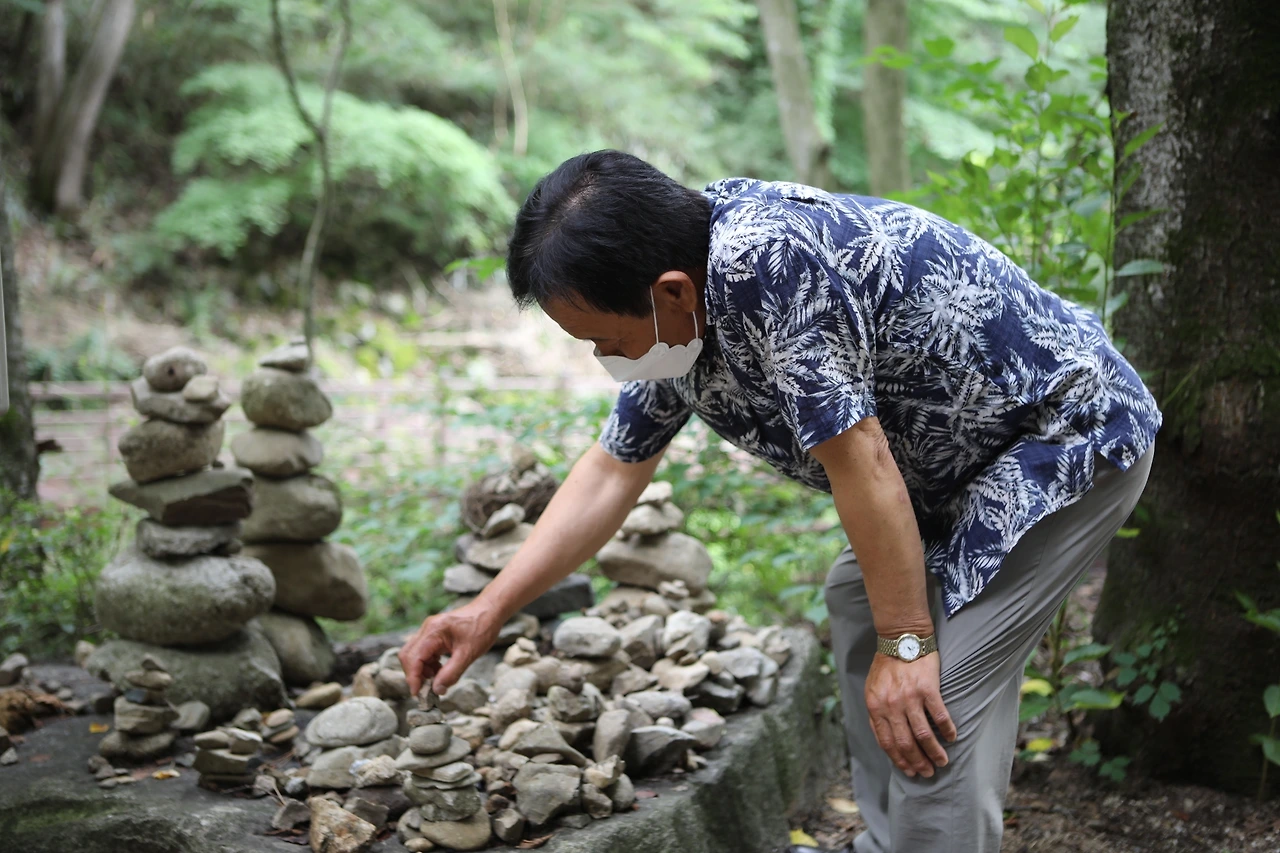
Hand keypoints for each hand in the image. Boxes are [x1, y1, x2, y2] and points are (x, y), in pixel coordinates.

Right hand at [399, 600, 503, 695]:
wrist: (490, 611)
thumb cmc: (482, 628)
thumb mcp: (468, 654)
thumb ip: (451, 673)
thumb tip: (437, 690)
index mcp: (433, 631)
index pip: (413, 658)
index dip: (413, 678)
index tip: (418, 694)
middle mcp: (427, 629)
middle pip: (408, 656)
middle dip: (415, 675)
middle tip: (427, 690)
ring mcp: (429, 630)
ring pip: (415, 654)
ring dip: (422, 670)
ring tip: (438, 679)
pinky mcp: (434, 633)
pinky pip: (424, 651)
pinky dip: (428, 664)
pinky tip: (441, 670)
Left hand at [865, 650, 956, 777]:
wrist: (901, 638)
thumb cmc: (886, 665)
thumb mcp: (872, 689)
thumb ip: (877, 713)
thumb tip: (884, 738)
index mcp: (875, 706)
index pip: (886, 742)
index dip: (899, 760)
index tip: (909, 771)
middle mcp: (891, 705)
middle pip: (905, 743)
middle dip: (917, 762)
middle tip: (928, 772)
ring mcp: (910, 697)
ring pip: (923, 735)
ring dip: (934, 752)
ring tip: (942, 761)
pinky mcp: (927, 689)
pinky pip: (939, 716)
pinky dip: (947, 730)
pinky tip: (952, 737)